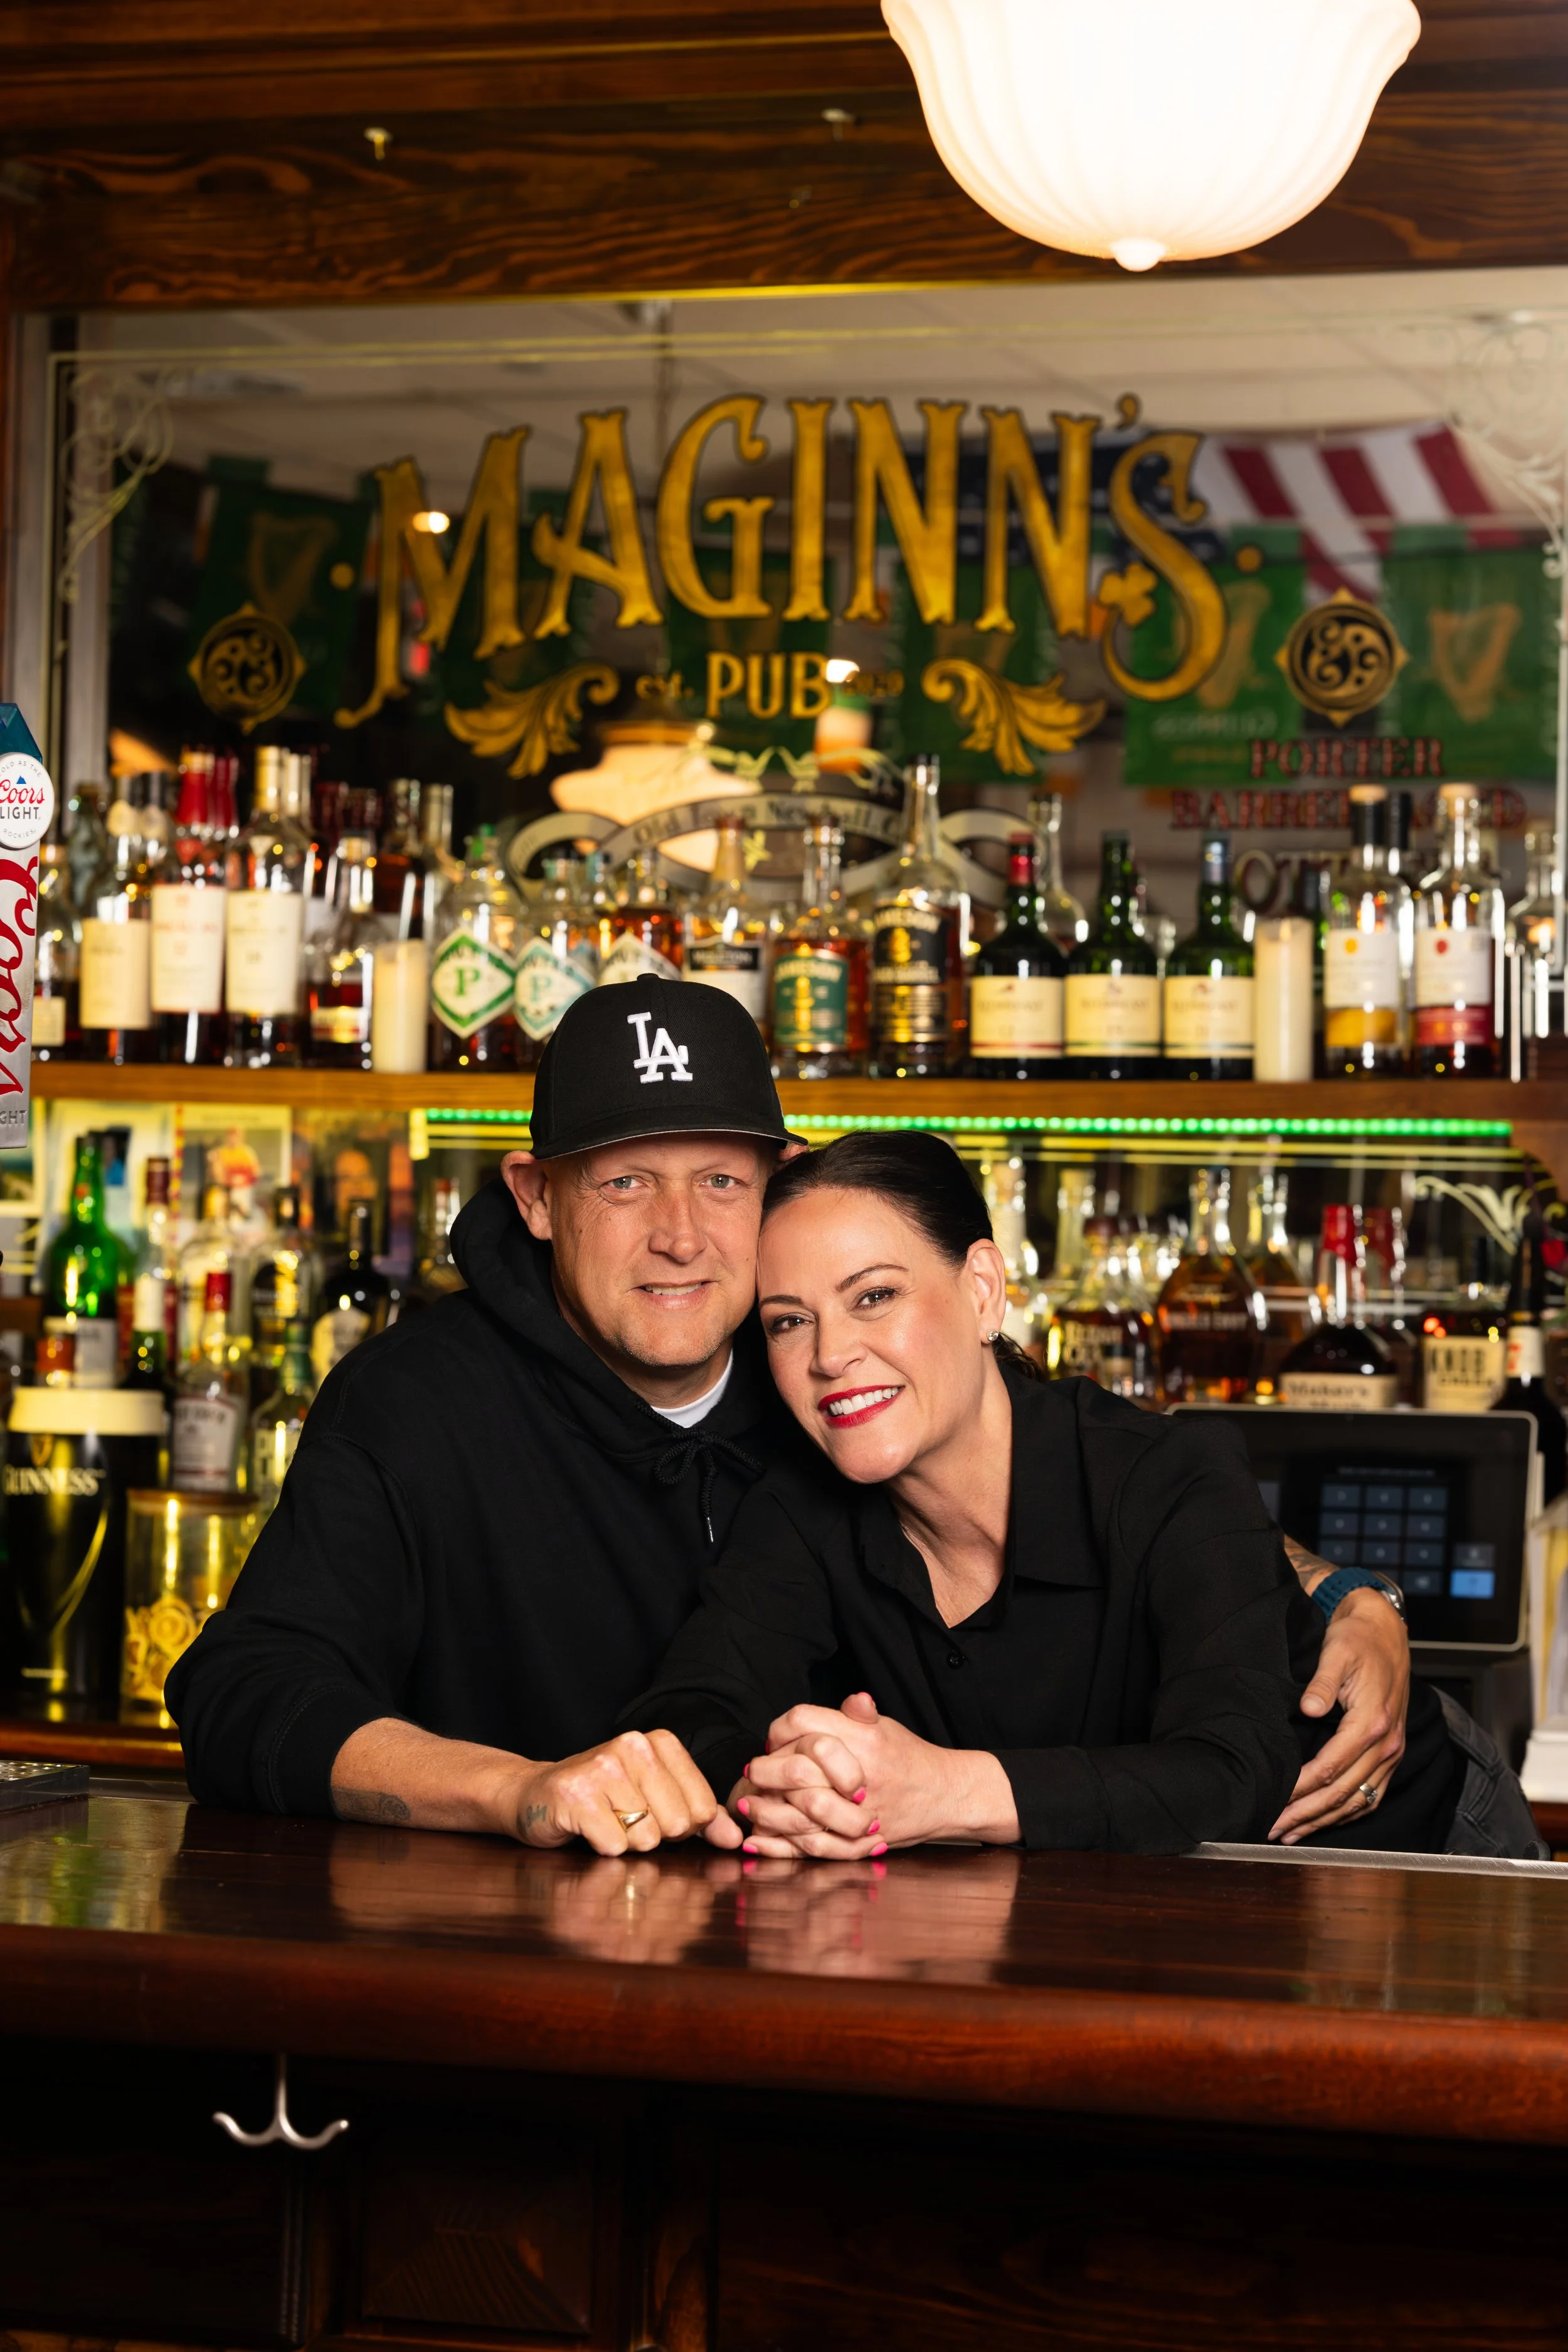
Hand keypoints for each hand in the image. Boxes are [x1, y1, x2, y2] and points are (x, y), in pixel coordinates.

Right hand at [512, 1728, 742, 1855]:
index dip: (681, 1827)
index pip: (702, 1808)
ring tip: (606, 1822)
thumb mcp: (658, 1800)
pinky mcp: (575, 1794)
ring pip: (646, 1837)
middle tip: (625, 1819)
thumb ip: (701, 1818)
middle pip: (677, 1825)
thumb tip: (736, 1839)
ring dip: (627, 1843)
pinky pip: (614, 1845)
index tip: (653, 1814)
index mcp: (661, 1742)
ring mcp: (603, 1767)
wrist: (535, 1796)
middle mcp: (633, 1745)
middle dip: (654, 1835)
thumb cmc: (604, 1801)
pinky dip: (603, 1848)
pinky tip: (587, 1828)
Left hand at [722, 1691, 1018, 1858]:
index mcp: (864, 1739)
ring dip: (766, 1809)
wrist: (946, 1795)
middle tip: (753, 1771)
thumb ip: (856, 1714)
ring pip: (800, 1813)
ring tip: (748, 1803)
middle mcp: (861, 1775)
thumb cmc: (908, 1757)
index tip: (773, 1739)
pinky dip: (778, 1846)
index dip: (780, 1729)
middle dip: (765, 1770)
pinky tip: (755, 1840)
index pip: (803, 1722)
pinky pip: (811, 1847)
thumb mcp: (884, 1726)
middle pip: (796, 1768)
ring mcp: (860, 1813)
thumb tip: (851, 1700)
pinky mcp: (858, 1843)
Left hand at [1270, 1586, 1408, 1842]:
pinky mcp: (1391, 1754)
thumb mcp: (1336, 1651)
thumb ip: (1321, 1682)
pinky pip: (1372, 1795)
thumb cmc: (1358, 1639)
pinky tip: (1325, 1822)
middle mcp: (1387, 1744)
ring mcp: (1393, 1752)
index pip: (1329, 1767)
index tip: (1273, 1800)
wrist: (1386, 1632)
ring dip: (1324, 1821)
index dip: (1299, 1788)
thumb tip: (1307, 1708)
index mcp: (1371, 1722)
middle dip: (1305, 1814)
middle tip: (1272, 1828)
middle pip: (1341, 1792)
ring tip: (1290, 1833)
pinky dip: (1348, 1814)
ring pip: (1358, 1801)